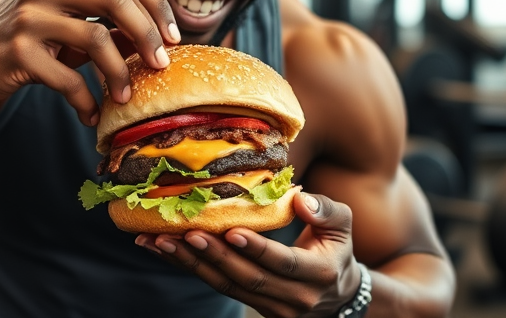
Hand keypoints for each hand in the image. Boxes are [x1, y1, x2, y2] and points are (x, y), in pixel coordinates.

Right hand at [0, 0, 179, 124]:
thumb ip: (104, 20)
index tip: (172, 36)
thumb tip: (157, 38)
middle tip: (160, 65)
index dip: (156, 3)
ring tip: (124, 96)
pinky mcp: (18, 51)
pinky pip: (68, 78)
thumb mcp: (64, 19)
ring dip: (120, 73)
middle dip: (148, 34)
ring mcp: (30, 15)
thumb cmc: (24, 39)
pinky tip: (90, 113)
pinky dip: (86, 100)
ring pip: (98, 39)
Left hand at [137, 192, 362, 317]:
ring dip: (192, 263)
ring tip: (163, 242)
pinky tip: (163, 250)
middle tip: (185, 233)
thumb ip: (326, 210)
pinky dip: (190, 267)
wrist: (336, 293)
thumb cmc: (335, 247)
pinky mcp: (253, 306)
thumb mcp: (342, 224)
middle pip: (248, 278)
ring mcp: (272, 308)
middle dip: (214, 256)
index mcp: (318, 274)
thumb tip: (300, 199)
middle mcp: (294, 298)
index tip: (231, 230)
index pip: (283, 263)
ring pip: (227, 286)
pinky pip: (218, 286)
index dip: (256, 249)